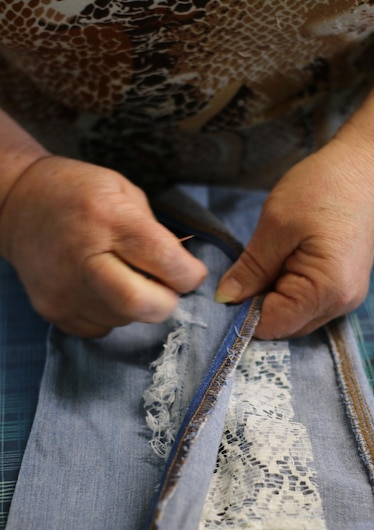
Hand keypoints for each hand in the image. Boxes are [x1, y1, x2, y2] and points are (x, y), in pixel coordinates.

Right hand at [0, 156, 206, 336]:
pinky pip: (100, 329)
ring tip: (123, 277)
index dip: (189, 274)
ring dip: (137, 306)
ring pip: (125, 320)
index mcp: (108, 219)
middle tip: (165, 286)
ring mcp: (65, 291)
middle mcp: (83, 259)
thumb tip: (182, 273)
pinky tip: (101, 289)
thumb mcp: (125, 193)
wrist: (18, 205)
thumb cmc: (80, 193)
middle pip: (143, 305)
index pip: (166, 261)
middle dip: (166, 302)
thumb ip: (156, 233)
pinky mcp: (53, 311)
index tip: (190, 272)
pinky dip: (112, 314)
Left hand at [215, 139, 373, 338]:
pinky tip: (284, 263)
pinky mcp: (343, 290)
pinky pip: (306, 305)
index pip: (272, 325)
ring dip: (273, 297)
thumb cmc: (323, 188)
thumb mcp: (276, 225)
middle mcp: (340, 305)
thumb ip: (251, 269)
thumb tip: (225, 299)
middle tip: (248, 267)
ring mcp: (345, 299)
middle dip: (258, 305)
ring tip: (272, 259)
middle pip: (284, 326)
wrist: (368, 167)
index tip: (228, 287)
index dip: (243, 312)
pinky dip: (287, 291)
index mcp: (326, 290)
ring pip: (294, 317)